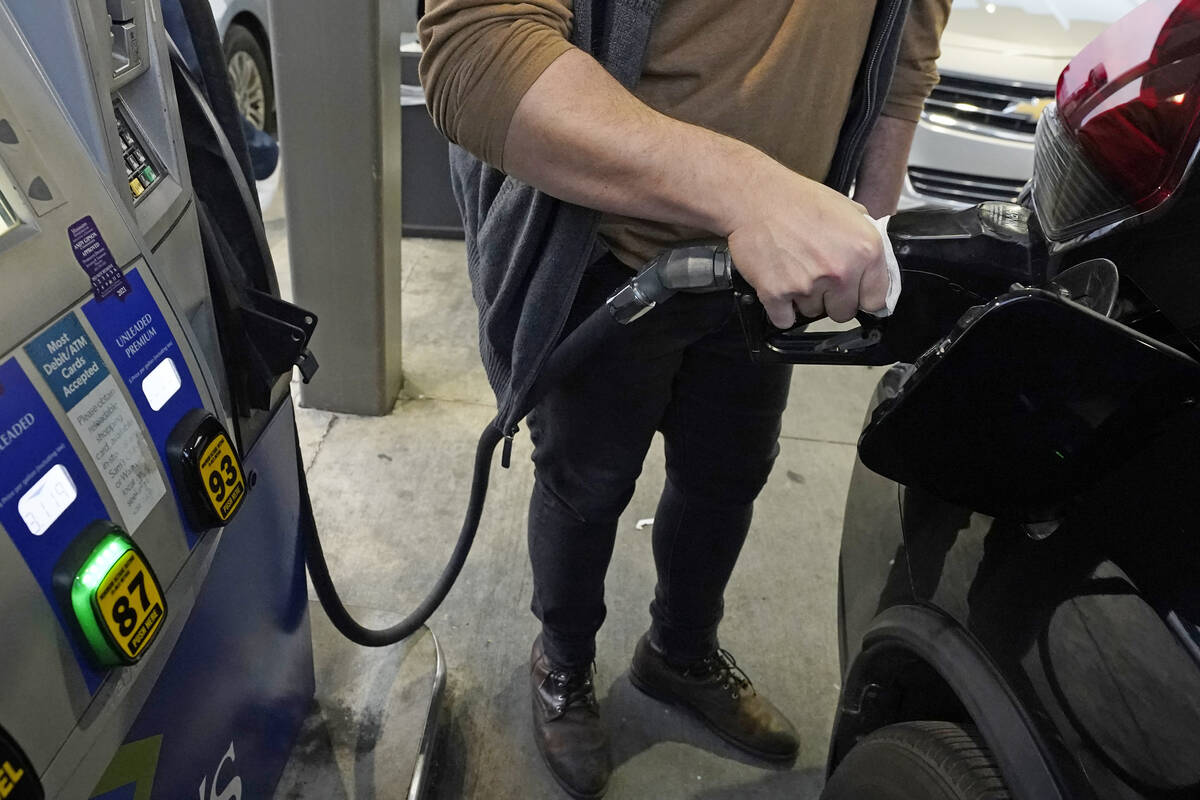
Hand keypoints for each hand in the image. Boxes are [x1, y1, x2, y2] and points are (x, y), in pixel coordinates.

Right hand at [725, 165, 889, 327]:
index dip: (861, 296)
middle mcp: (840, 271)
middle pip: (843, 313)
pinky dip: (781, 309)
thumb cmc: (798, 199)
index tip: (852, 293)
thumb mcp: (847, 209)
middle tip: (816, 277)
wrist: (755, 197)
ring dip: (804, 300)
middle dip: (831, 300)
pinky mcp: (777, 294)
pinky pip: (784, 320)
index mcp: (865, 250)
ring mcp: (808, 285)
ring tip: (793, 271)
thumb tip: (874, 264)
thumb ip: (865, 239)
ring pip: (812, 314)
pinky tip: (779, 285)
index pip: (875, 300)